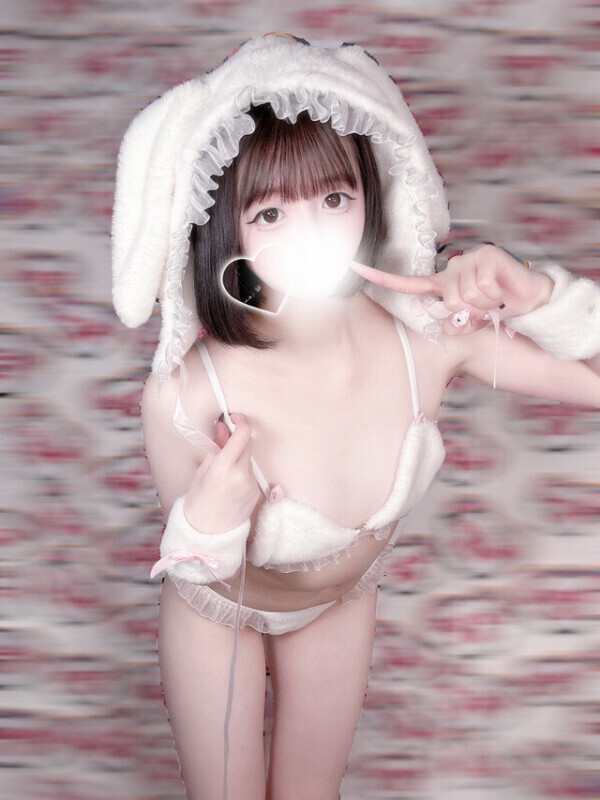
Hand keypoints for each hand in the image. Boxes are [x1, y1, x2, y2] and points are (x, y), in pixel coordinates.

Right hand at [183, 412, 261, 532]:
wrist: (206, 533)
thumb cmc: (198, 502)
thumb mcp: (201, 471)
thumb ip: (216, 447)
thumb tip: (222, 427)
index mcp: (222, 468)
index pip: (242, 434)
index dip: (240, 421)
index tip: (233, 418)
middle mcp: (240, 475)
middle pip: (248, 443)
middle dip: (238, 438)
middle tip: (224, 441)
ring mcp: (251, 484)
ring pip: (249, 459)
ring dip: (239, 457)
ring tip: (223, 473)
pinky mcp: (257, 492)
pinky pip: (250, 473)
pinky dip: (242, 472)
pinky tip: (230, 485)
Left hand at [350, 244, 554, 335]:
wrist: (530, 302)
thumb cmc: (496, 311)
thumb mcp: (470, 323)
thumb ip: (453, 325)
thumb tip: (445, 323)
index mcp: (443, 285)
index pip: (407, 283)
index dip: (379, 277)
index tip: (352, 267)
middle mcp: (453, 269)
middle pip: (447, 302)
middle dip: (468, 315)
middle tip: (485, 311)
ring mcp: (470, 260)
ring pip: (463, 297)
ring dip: (483, 308)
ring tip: (494, 302)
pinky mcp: (488, 256)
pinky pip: (480, 288)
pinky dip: (493, 298)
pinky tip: (502, 292)